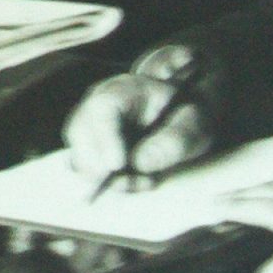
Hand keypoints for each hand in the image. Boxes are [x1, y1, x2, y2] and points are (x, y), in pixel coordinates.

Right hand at [64, 50, 217, 192]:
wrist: (183, 119)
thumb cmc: (189, 119)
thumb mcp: (195, 126)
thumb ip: (173, 141)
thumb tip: (138, 163)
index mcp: (126, 88)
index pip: (103, 108)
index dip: (105, 138)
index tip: (117, 166)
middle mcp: (99, 102)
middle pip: (79, 130)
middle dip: (99, 164)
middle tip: (130, 183)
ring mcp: (90, 122)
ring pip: (78, 151)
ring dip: (102, 177)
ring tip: (140, 183)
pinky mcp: (90, 145)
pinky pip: (84, 167)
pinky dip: (103, 182)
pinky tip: (131, 183)